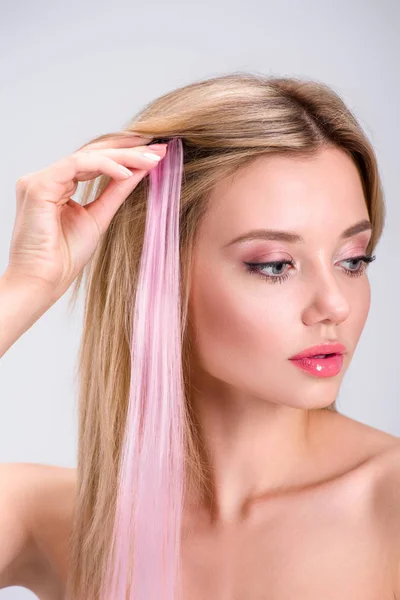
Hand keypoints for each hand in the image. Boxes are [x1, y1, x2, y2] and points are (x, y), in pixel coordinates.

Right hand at [5, 135, 166, 298]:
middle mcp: (47, 179)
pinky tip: (127, 173)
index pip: (95, 161)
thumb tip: (140, 169)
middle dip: (129, 149)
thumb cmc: (65, 258)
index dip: (126, 155)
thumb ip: (117, 191)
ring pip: (87, 155)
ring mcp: (40, 180)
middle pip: (92, 153)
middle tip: (159, 148)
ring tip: (151, 159)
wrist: (44, 281)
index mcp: (58, 186)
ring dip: (123, 156)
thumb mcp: (100, 217)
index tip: (156, 155)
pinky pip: (77, 164)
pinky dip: (105, 166)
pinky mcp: (39, 185)